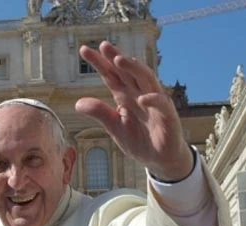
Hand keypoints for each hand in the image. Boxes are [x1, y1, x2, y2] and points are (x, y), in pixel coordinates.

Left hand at [76, 41, 192, 180]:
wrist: (159, 159)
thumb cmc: (139, 140)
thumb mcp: (114, 127)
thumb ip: (99, 113)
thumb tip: (78, 103)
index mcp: (125, 96)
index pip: (111, 75)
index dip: (100, 62)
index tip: (84, 50)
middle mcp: (139, 94)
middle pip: (127, 72)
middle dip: (116, 57)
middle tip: (103, 45)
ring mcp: (154, 103)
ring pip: (145, 80)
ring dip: (134, 69)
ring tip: (120, 60)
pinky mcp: (167, 116)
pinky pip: (161, 104)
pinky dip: (152, 100)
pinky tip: (142, 98)